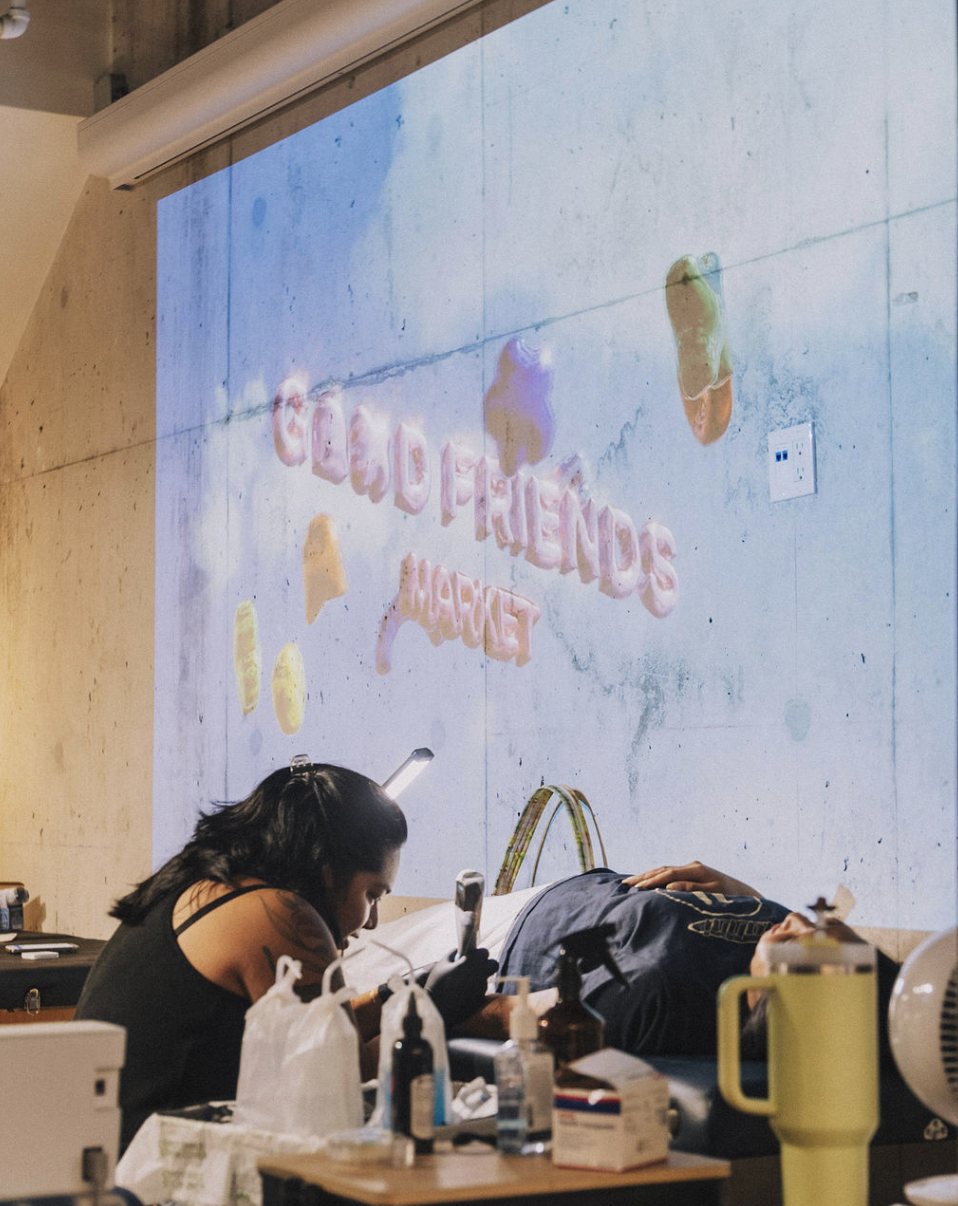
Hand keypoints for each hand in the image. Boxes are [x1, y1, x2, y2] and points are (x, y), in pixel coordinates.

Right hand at [418, 947, 497, 1029]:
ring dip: (479, 979)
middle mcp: (479, 974)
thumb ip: (452, 954)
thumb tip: (459, 951)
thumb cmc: (437, 984)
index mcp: (470, 962)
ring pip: (486, 979)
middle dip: (487, 964)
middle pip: (494, 964)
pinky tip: (463, 994)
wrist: (437, 1010)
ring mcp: (481, 988)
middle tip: (476, 967)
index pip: (485, 952)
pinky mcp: (481, 1000)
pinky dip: (475, 991)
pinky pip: (481, 991)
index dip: (478, 954)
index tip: (472, 957)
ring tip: (463, 984)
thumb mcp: (441, 964)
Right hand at [622, 860, 760, 897]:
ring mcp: (692, 869)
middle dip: (644, 876)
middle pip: (663, 869)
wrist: (746, 895)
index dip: (651, 880)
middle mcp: (692, 866)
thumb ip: (691, 889)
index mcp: (696, 869)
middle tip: (626, 884)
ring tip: (631, 883)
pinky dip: (657, 877)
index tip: (636, 888)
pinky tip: (648, 882)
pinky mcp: (693, 874)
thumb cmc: (732, 898)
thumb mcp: (713, 895)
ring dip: (648, 875)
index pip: (667, 874)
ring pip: (665, 870)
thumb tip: (669, 886)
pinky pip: (670, 874)